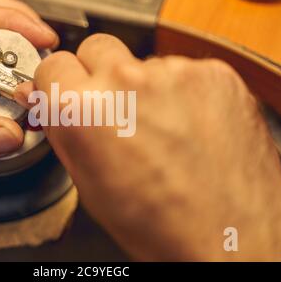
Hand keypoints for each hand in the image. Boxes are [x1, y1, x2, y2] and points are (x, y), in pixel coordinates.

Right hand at [15, 34, 280, 260]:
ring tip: (164, 127)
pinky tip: (191, 125)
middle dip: (98, 72)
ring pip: (142, 62)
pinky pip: (183, 70)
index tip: (68, 90)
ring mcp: (173, 72)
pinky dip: (183, 91)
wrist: (231, 234)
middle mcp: (125, 82)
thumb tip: (49, 104)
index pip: (53, 65)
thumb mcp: (89, 185)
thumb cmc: (161, 224)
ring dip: (145, 86)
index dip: (59, 82)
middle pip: (96, 47)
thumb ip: (65, 132)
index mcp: (83, 111)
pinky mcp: (213, 73)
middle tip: (115, 105)